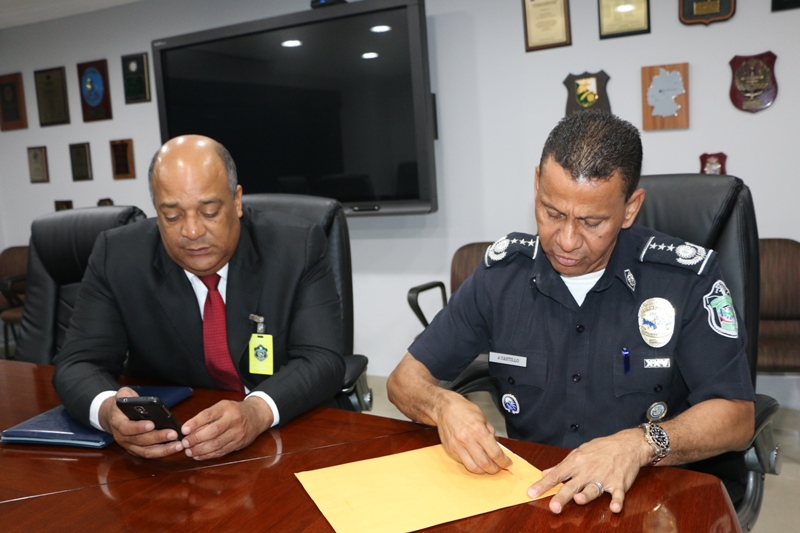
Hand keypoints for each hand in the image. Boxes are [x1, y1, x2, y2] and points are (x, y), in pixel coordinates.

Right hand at [100, 387, 184, 458]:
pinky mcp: (136, 450)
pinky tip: (175, 447)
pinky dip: (163, 452)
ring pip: (146, 451)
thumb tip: (142, 400)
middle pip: (140, 441)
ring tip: (178, 444)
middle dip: (158, 438)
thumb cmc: (121, 405)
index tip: (152, 424)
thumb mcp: (122, 394)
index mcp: (117, 423)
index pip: (126, 428)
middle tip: (173, 434)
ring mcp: (129, 446)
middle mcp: (122, 438)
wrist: (112, 416)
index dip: (139, 427)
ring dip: (164, 449)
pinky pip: (150, 453)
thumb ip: (129, 395)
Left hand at [180, 397, 272, 459]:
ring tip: (189, 451)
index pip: (209, 415)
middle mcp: (234, 420)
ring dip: (200, 450)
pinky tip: (198, 455)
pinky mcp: (238, 444)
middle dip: (196, 439)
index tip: (184, 429)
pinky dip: (208, 455)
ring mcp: (238, 433)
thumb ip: (207, 417)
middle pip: (213, 431)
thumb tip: (188, 429)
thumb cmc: (235, 411)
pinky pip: (221, 452)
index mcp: (227, 408)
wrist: (256, 416)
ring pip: (217, 444)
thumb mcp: (222, 407)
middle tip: (185, 443)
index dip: (195, 423)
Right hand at [434, 393, 510, 473]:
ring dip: (483, 471)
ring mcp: (457, 446)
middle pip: (484, 463)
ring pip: (473, 467)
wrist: (445, 408)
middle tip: (499, 468)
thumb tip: (497, 449)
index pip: (495, 453)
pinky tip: (476, 460)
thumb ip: (491, 434)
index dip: (503, 461)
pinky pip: (463, 463)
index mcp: (478, 430)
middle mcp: (467, 439)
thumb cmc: (465, 410)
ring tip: (488, 467)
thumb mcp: (483, 418)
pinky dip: (472, 464)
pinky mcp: (451, 450)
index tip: (507, 463)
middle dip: (495, 469)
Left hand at [526, 428, 650, 513]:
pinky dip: (617, 500)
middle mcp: (587, 471)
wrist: (626, 445)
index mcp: (576, 463)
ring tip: (579, 500)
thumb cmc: (600, 448)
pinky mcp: (618, 483)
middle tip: (553, 506)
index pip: (556, 475)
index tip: (531, 493)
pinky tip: (614, 507)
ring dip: (586, 495)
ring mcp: (603, 477)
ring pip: (593, 489)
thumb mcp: (578, 452)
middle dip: (562, 496)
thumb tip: (544, 473)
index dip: (543, 485)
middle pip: (572, 485)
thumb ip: (562, 465)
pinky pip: (617, 494)